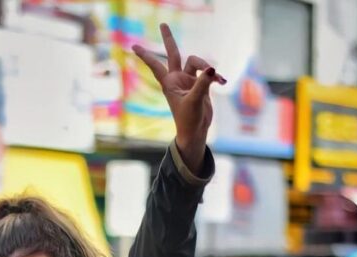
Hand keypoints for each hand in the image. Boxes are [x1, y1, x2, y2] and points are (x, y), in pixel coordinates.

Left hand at [132, 23, 223, 174]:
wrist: (196, 132)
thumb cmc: (188, 121)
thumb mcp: (194, 101)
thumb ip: (203, 84)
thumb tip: (212, 69)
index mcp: (169, 83)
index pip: (156, 65)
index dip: (146, 55)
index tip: (133, 46)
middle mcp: (178, 79)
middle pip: (173, 53)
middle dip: (168, 39)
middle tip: (162, 24)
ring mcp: (189, 81)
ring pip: (196, 62)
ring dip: (207, 67)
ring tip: (218, 79)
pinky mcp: (200, 85)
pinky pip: (208, 73)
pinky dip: (216, 76)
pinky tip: (223, 82)